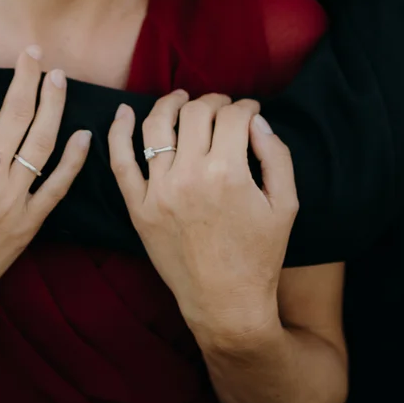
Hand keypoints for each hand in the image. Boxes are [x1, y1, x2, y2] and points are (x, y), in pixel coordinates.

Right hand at [0, 49, 91, 358]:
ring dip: (54, 105)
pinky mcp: (29, 222)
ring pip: (42, 140)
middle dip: (27, 77)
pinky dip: (74, 160)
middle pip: (15, 112)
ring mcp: (12, 198)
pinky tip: (85, 135)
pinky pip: (58, 185)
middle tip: (34, 52)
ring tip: (59, 79)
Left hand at [108, 92, 297, 346]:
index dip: (246, 107)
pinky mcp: (138, 208)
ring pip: (156, 126)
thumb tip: (255, 120)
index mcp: (227, 173)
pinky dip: (117, 132)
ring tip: (182, 99)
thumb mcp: (285, 204)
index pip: (233, 116)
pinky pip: (120, 162)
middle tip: (223, 107)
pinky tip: (123, 112)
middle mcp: (189, 176)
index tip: (251, 111)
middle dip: (214, 102)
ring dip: (170, 103)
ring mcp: (158, 191)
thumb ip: (275, 155)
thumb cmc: (260, 255)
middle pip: (196, 113)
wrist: (226, 303)